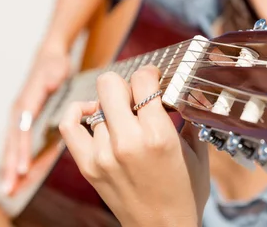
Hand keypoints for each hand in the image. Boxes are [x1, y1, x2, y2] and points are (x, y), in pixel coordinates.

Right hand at [2, 46, 70, 194]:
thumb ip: (48, 82)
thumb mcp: (53, 71)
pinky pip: (21, 145)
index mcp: (25, 104)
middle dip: (10, 167)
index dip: (23, 151)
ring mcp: (20, 118)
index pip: (22, 132)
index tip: (22, 170)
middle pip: (13, 144)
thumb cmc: (53, 66)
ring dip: (11, 168)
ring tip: (9, 190)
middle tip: (9, 189)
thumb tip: (44, 90)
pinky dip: (20, 160)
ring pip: (14, 148)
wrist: (50, 57)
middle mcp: (18, 114)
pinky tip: (21, 177)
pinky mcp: (26, 122)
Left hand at [59, 65, 209, 226]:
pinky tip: (93, 113)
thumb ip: (186, 118)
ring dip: (111, 106)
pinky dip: (77, 112)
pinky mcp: (88, 166)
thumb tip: (176, 93)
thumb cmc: (184, 193)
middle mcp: (127, 141)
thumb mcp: (197, 152)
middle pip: (110, 84)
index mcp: (158, 135)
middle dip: (126, 84)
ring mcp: (103, 154)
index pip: (142, 80)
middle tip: (136, 97)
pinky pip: (69, 125)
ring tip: (123, 117)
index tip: (153, 78)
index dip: (149, 73)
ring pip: (96, 104)